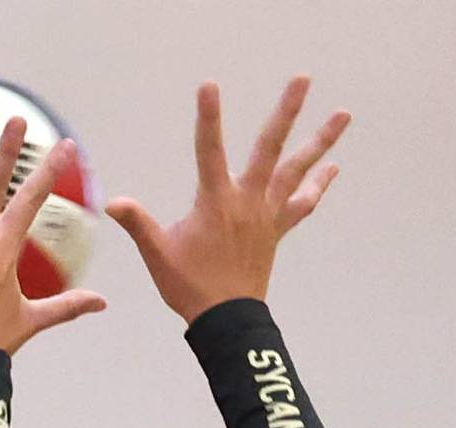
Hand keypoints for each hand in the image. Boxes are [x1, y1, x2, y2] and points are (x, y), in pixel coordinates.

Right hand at [107, 77, 348, 323]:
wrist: (226, 320)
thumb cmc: (190, 287)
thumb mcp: (158, 254)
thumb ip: (138, 223)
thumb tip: (112, 203)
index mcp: (216, 202)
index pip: (209, 150)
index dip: (208, 119)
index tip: (209, 87)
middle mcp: (247, 201)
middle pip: (270, 148)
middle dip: (286, 112)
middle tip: (303, 79)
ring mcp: (267, 214)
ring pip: (297, 170)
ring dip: (321, 142)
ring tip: (343, 115)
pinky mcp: (276, 230)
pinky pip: (302, 204)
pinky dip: (317, 186)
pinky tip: (332, 168)